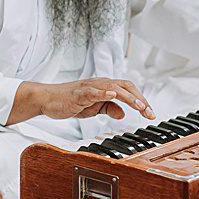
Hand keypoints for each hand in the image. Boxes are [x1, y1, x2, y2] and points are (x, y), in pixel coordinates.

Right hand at [20, 77, 154, 122]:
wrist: (48, 99)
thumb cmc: (70, 102)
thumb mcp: (94, 108)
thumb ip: (108, 109)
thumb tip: (123, 114)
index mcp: (105, 87)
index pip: (129, 90)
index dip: (141, 100)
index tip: (150, 113)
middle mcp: (100, 84)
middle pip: (126, 87)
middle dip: (140, 100)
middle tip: (150, 113)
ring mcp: (90, 87)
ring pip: (114, 88)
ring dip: (129, 97)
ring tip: (139, 106)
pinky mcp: (79, 93)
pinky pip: (94, 91)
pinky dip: (105, 92)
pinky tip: (113, 95)